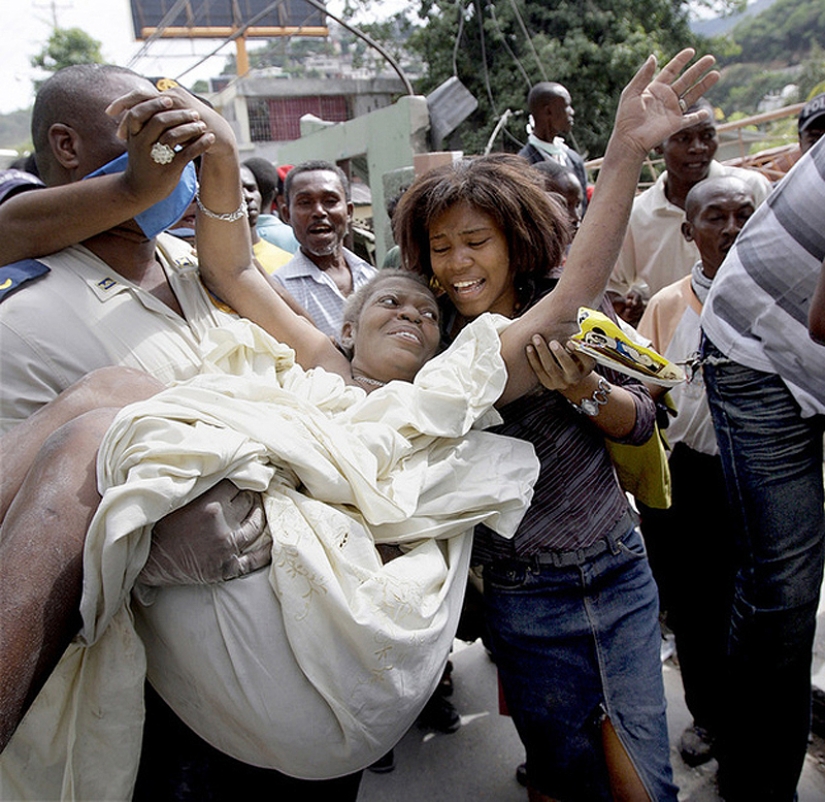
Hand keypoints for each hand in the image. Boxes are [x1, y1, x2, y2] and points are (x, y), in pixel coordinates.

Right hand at [104, 86, 232, 205]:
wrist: (138, 190)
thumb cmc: (141, 161)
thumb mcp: (136, 141)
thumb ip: (143, 123)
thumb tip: (151, 99)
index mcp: (134, 135)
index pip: (140, 112)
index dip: (155, 104)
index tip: (170, 99)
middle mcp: (142, 144)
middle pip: (159, 121)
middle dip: (179, 114)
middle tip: (194, 112)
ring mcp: (155, 157)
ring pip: (173, 136)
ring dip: (191, 128)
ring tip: (203, 125)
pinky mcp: (169, 170)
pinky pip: (187, 153)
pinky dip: (200, 144)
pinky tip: (209, 139)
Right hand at [139, 480, 270, 585]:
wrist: (148, 560)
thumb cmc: (160, 525)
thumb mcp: (180, 498)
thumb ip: (204, 485)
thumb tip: (226, 468)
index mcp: (210, 506)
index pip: (237, 486)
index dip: (240, 481)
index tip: (242, 478)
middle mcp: (222, 527)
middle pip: (247, 504)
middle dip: (250, 496)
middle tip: (251, 492)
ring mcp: (226, 549)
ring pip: (255, 526)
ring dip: (259, 515)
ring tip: (259, 509)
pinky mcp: (226, 568)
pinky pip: (253, 560)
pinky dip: (265, 552)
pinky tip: (272, 543)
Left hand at [526, 335, 595, 392]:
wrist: (568, 375)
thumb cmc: (575, 355)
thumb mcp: (582, 349)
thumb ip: (579, 339)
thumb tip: (574, 325)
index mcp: (587, 367)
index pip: (587, 360)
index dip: (578, 351)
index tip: (570, 341)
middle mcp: (575, 377)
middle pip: (569, 367)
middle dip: (560, 354)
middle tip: (553, 342)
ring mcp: (561, 382)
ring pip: (551, 368)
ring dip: (543, 352)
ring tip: (537, 339)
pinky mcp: (548, 383)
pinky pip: (539, 371)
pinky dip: (533, 358)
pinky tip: (529, 347)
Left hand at [611, 48, 719, 158]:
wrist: (629, 140)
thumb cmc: (626, 117)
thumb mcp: (631, 92)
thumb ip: (642, 75)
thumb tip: (653, 56)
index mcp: (655, 89)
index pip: (671, 71)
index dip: (680, 60)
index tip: (691, 51)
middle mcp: (666, 98)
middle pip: (686, 80)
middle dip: (698, 69)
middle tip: (711, 58)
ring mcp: (672, 111)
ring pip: (692, 95)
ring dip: (704, 85)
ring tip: (716, 74)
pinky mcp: (675, 124)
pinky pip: (690, 119)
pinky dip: (698, 116)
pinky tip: (707, 112)